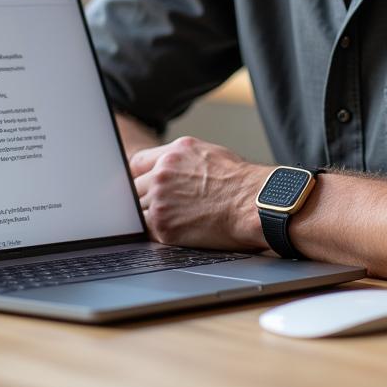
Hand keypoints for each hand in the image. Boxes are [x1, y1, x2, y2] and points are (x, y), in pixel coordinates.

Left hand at [129, 136, 271, 250]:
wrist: (252, 204)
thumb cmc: (240, 181)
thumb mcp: (208, 153)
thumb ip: (180, 159)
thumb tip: (168, 169)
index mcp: (172, 153)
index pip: (135, 164)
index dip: (137, 177)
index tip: (139, 186)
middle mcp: (161, 174)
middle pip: (134, 188)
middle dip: (144, 198)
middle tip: (161, 207)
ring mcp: (159, 200)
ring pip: (138, 210)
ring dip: (150, 216)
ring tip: (172, 220)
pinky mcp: (163, 226)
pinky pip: (146, 231)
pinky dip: (156, 232)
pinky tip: (172, 231)